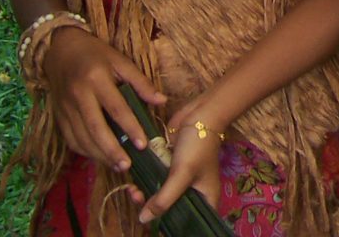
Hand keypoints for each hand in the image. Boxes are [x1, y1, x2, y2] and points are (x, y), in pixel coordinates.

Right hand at [41, 26, 164, 171]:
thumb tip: (161, 101)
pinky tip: (99, 157)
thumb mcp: (121, 61)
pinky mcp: (58, 116)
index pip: (116, 108)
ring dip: (99, 155)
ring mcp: (65, 108)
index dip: (130, 127)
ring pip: (81, 138)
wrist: (60, 50)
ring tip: (117, 166)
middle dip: (111, 150)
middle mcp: (78, 96)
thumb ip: (140, 82)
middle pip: (95, 129)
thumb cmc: (96, 54)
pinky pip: (70, 139)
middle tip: (127, 165)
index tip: (143, 144)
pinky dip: (85, 151)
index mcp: (96, 79)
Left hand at [138, 97, 224, 223]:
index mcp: (205, 198)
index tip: (156, 228)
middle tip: (138, 204)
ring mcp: (182, 180)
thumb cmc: (198, 146)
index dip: (174, 228)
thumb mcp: (182, 174)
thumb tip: (144, 220)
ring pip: (161, 198)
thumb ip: (164, 199)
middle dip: (153, 212)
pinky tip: (134, 182)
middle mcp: (194, 192)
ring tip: (133, 190)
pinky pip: (157, 183)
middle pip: (172, 212)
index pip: (191, 223)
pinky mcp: (171, 169)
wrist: (200, 114)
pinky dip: (146, 184)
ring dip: (145, 197)